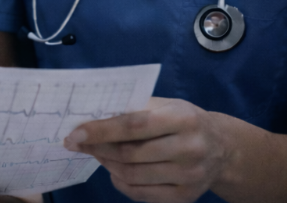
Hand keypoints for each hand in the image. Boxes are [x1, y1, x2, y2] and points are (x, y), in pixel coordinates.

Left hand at [63, 97, 230, 201]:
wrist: (222, 149)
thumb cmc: (184, 119)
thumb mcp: (165, 104)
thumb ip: (134, 107)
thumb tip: (93, 113)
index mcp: (182, 119)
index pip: (133, 126)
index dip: (101, 130)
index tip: (75, 132)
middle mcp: (188, 150)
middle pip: (130, 154)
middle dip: (97, 148)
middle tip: (76, 142)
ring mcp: (188, 178)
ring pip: (133, 175)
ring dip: (106, 164)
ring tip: (94, 152)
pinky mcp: (185, 198)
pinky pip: (142, 194)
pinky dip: (120, 182)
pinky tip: (113, 169)